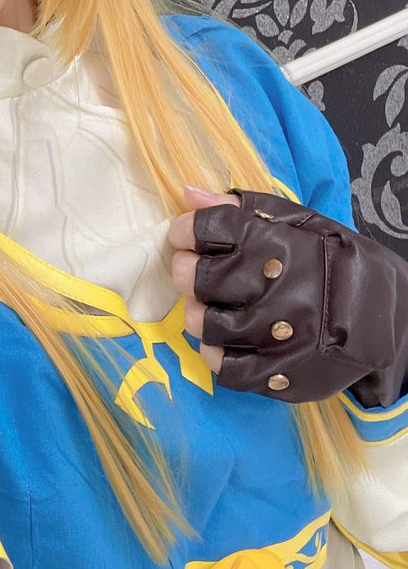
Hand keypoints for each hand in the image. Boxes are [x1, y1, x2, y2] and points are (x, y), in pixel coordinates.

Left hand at [166, 186, 407, 405]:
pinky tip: (225, 340)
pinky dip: (216, 353)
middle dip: (186, 271)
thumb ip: (240, 207)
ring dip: (197, 314)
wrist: (385, 311)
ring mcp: (279, 335)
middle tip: (189, 271)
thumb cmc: (330, 259)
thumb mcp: (295, 221)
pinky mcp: (283, 373)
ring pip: (207, 325)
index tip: (183, 235)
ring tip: (207, 306)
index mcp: (277, 244)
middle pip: (200, 278)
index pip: (209, 229)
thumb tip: (188, 194)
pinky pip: (228, 368)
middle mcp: (276, 288)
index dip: (186, 231)